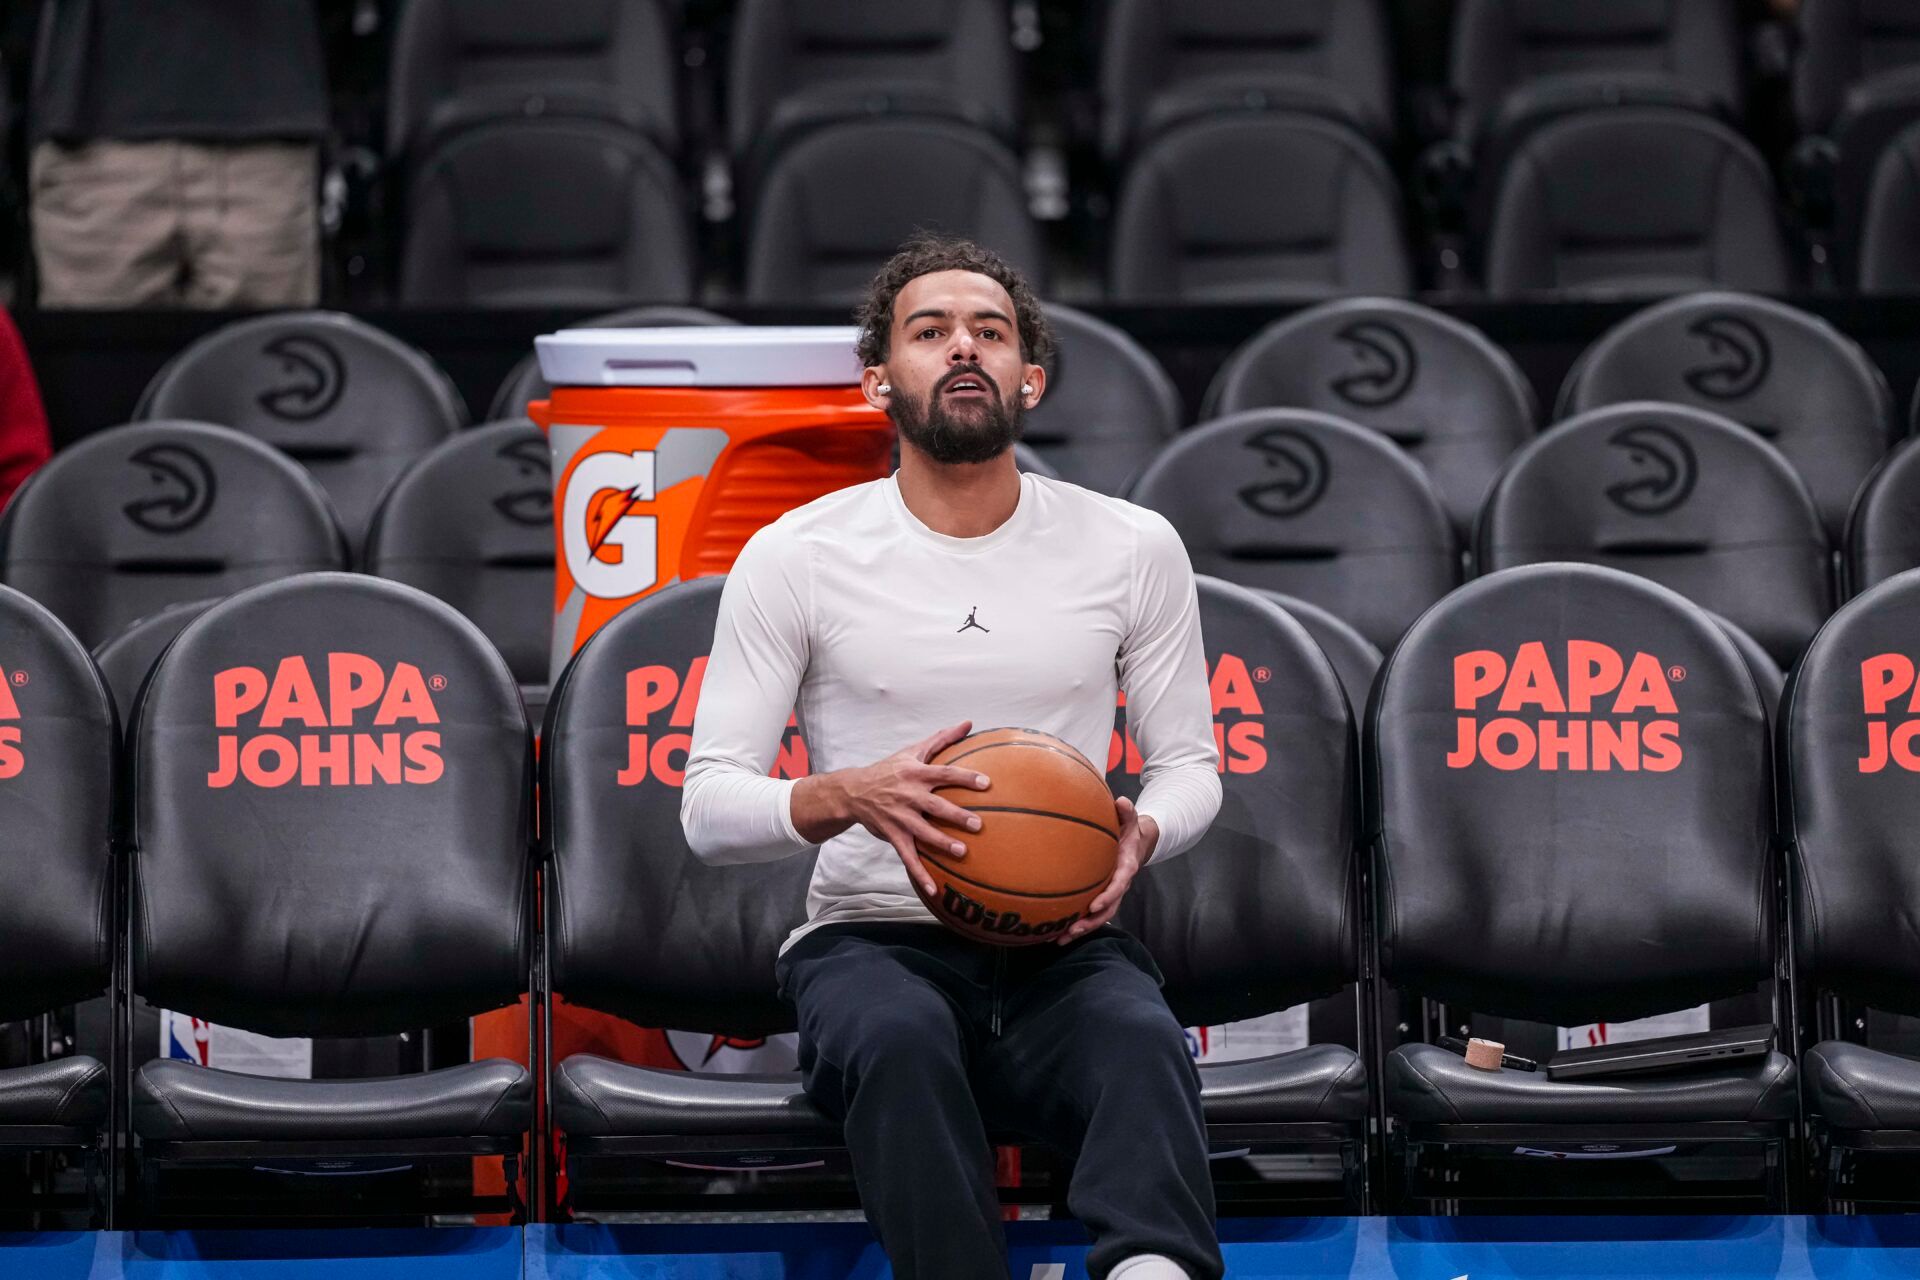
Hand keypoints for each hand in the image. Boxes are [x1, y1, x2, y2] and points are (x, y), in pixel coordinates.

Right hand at [831, 720, 991, 897]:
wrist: (853, 791)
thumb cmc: (890, 769)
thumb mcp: (912, 751)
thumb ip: (942, 739)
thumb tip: (968, 722)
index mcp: (916, 774)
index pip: (944, 774)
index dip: (964, 778)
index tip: (986, 783)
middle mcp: (909, 795)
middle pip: (936, 806)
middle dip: (957, 815)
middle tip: (978, 824)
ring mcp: (900, 817)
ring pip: (923, 832)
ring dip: (942, 843)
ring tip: (962, 852)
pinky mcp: (894, 836)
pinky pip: (908, 857)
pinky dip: (920, 874)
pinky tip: (934, 890)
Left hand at [1061, 795, 1155, 943]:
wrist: (1134, 843)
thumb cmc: (1128, 830)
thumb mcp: (1130, 819)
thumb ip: (1127, 812)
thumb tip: (1122, 802)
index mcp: (1126, 868)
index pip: (1119, 885)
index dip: (1108, 897)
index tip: (1094, 905)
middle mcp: (1119, 885)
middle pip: (1108, 910)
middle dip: (1091, 922)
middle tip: (1073, 930)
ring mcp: (1110, 894)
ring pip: (1097, 917)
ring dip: (1080, 930)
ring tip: (1058, 940)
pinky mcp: (1099, 897)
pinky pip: (1088, 914)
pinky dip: (1073, 924)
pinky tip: (1052, 932)